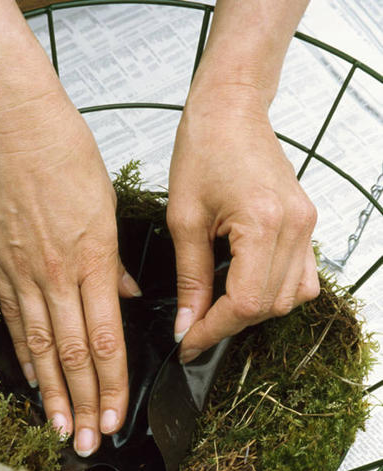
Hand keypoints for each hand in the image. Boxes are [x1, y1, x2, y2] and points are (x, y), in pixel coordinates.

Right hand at [0, 87, 139, 455]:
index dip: (111, 385)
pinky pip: (15, 319)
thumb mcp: (108, 208)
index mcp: (93, 260)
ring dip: (52, 392)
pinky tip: (33, 380)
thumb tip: (128, 297)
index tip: (114, 417)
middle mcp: (57, 274)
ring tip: (58, 427)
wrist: (16, 125)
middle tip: (88, 442)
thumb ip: (115, 263)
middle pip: (74, 354)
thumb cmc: (68, 156)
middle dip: (83, 403)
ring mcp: (24, 272)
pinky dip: (25, 354)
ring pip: (42, 347)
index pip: (106, 340)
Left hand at [167, 87, 318, 361]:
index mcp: (264, 223)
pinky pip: (302, 278)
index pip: (245, 304)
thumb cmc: (204, 147)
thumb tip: (187, 324)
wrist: (231, 108)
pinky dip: (275, 292)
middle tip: (194, 326)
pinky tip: (247, 287)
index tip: (188, 343)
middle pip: (269, 306)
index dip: (213, 330)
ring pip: (290, 298)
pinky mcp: (305, 223)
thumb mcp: (183, 219)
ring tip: (217, 308)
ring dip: (253, 312)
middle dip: (229, 324)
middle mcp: (295, 227)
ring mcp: (306, 225)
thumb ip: (189, 279)